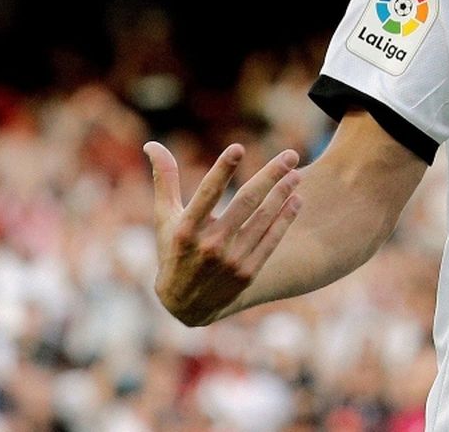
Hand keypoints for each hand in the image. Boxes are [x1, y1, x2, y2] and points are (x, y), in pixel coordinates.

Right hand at [143, 141, 303, 326]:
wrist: (186, 305)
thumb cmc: (174, 252)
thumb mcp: (164, 219)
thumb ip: (165, 181)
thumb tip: (152, 143)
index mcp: (186, 229)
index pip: (207, 193)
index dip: (223, 170)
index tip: (239, 148)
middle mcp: (210, 244)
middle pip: (246, 201)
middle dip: (271, 175)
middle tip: (291, 156)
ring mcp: (231, 260)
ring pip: (264, 219)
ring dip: (283, 193)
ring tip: (297, 174)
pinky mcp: (248, 272)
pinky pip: (272, 240)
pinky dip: (285, 218)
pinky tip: (296, 199)